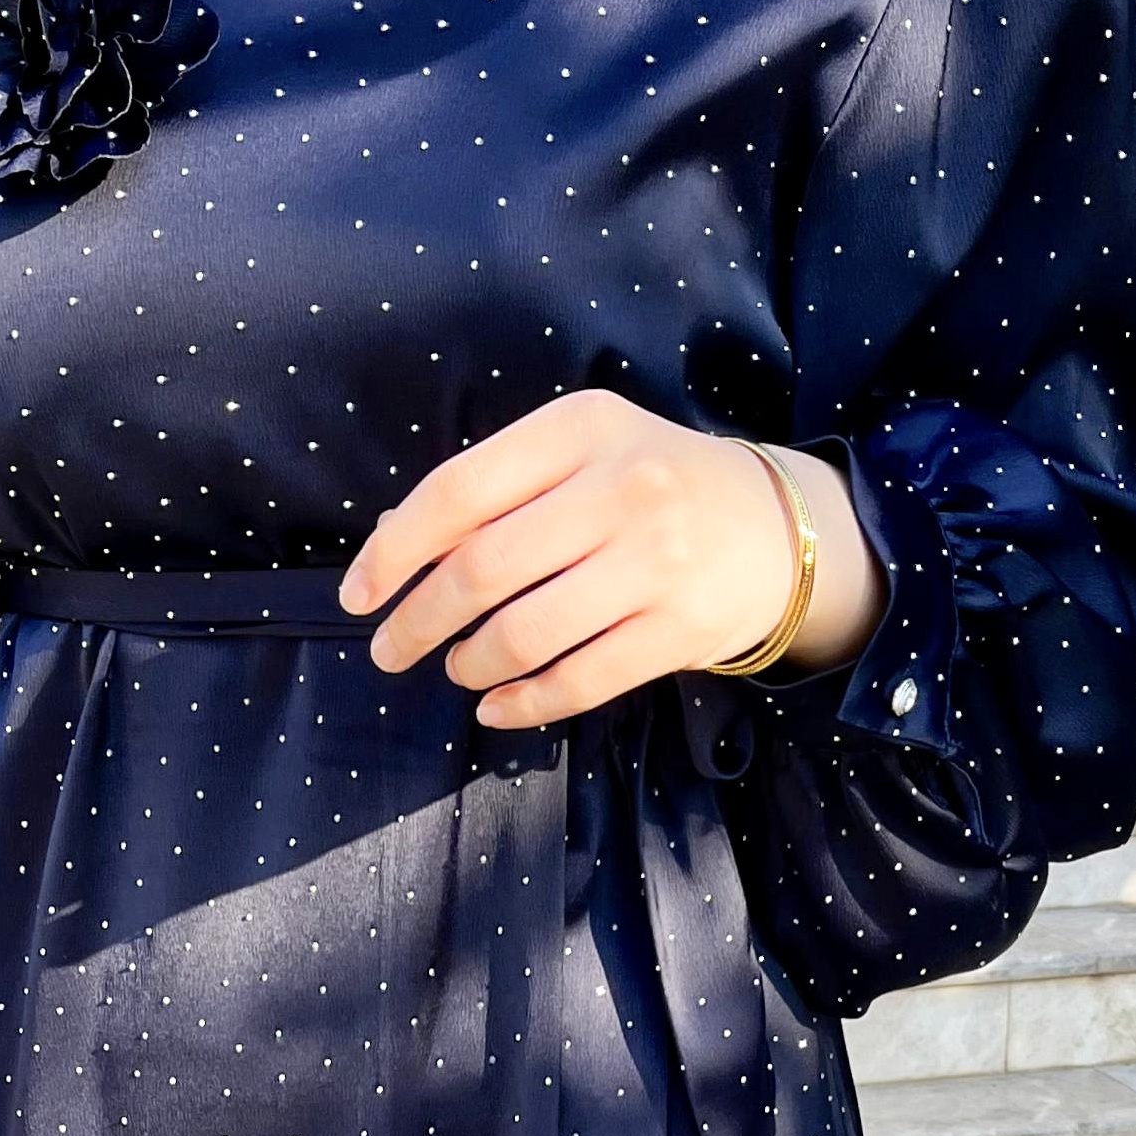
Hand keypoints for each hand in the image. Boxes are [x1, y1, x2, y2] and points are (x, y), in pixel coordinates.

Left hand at [341, 392, 882, 727]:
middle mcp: (622, 487)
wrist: (775, 526)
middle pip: (482, 569)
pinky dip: (521, 703)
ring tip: (456, 668)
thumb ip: (497, 487)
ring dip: (469, 663)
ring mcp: (657, 562)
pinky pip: (578, 681)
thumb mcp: (581, 453)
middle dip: (419, 621)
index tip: (359, 597)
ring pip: (525, 633)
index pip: (458, 492)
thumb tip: (394, 546)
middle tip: (392, 650)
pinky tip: (495, 707)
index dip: (395, 552)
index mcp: (581, 428)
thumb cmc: (649, 487)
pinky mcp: (681, 630)